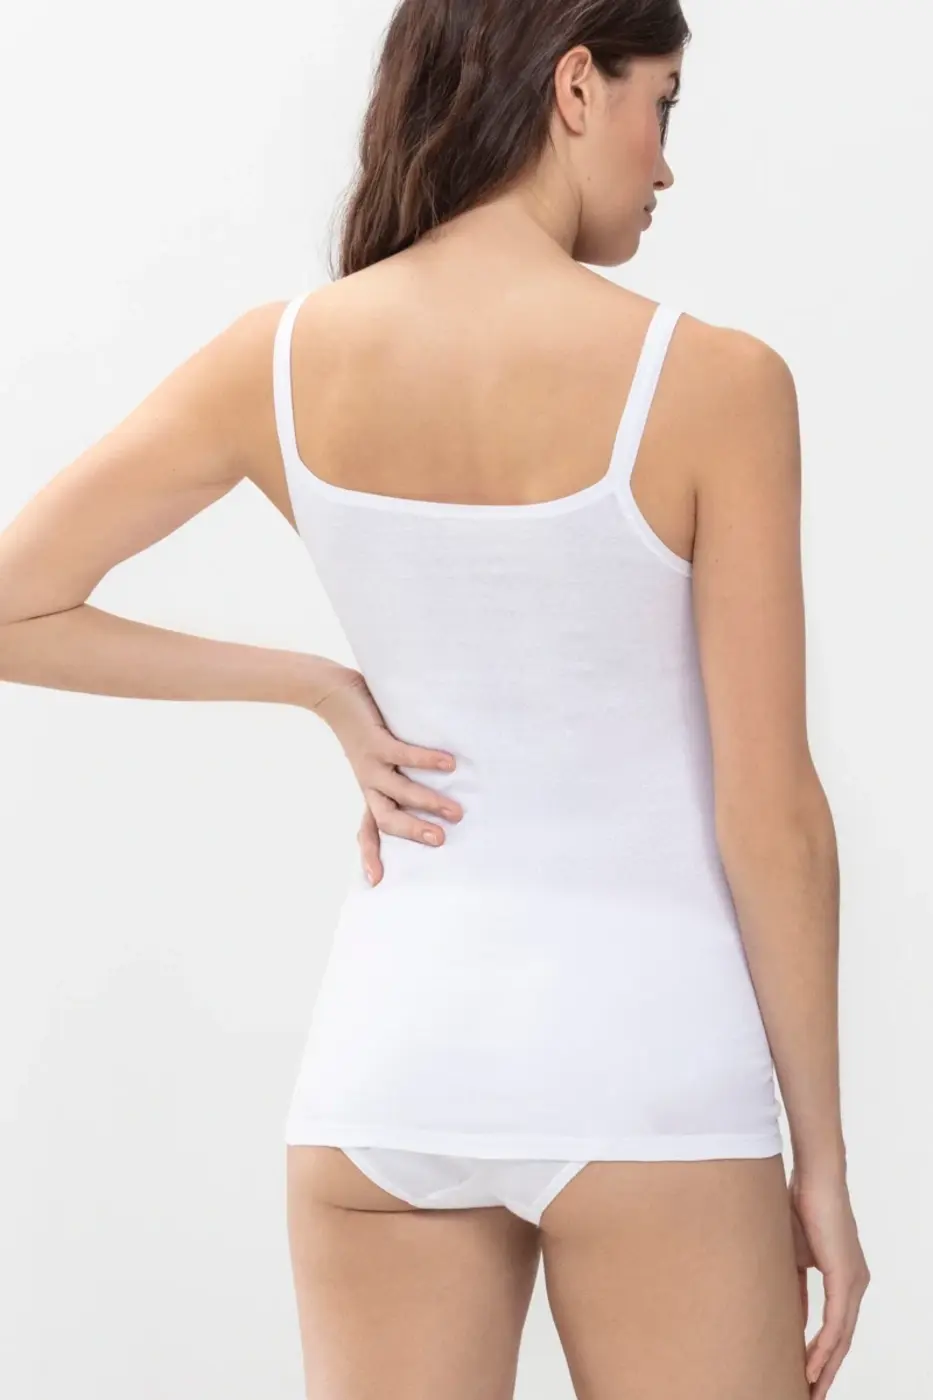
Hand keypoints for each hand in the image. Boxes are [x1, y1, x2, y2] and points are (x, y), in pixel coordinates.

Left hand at [310, 662, 462, 884]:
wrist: (331, 693)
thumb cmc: (364, 725)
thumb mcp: (380, 756)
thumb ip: (403, 771)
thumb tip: (449, 779)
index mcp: (370, 791)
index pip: (369, 830)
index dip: (371, 855)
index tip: (377, 882)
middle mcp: (369, 783)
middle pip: (386, 819)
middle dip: (413, 833)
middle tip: (442, 841)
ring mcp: (371, 764)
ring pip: (399, 792)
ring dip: (428, 803)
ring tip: (457, 812)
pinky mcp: (376, 742)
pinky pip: (404, 756)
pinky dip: (427, 761)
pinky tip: (450, 763)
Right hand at [787, 1165, 869, 1397]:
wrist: (814, 1177)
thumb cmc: (800, 1206)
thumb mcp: (792, 1254)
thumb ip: (794, 1285)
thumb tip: (787, 1314)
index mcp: (845, 1278)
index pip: (836, 1328)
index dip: (822, 1355)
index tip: (806, 1377)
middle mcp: (856, 1284)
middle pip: (843, 1341)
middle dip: (826, 1372)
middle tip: (810, 1396)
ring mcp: (854, 1282)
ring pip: (842, 1339)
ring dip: (825, 1368)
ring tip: (809, 1391)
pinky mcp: (845, 1277)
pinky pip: (837, 1324)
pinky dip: (823, 1348)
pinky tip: (811, 1366)